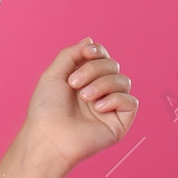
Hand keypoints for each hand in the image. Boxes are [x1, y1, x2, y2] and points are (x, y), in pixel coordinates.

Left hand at [23, 37, 136, 173]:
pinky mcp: (120, 122)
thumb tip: (90, 40)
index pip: (102, 57)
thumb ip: (71, 54)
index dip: (98, 51)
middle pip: (113, 66)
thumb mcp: (53, 74)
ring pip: (123, 81)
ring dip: (102, 84)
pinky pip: (131, 101)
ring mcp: (110, 107)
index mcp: (84, 80)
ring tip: (85, 97)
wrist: (49, 137)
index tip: (87, 52)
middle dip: (94, 69)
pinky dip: (114, 100)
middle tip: (73, 84)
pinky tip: (97, 108)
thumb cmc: (46, 108)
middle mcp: (99, 91)